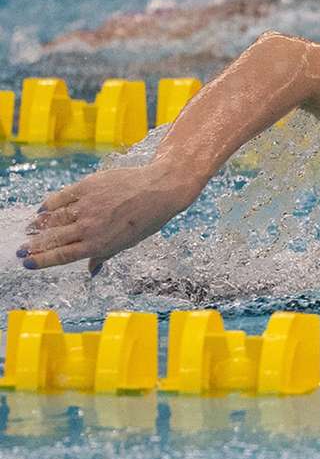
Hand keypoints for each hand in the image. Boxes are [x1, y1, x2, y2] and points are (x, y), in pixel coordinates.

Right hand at [18, 159, 201, 274]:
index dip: (42, 260)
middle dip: (35, 245)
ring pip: (54, 218)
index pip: (62, 256)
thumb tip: (92, 271)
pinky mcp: (87, 187)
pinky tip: (42, 209)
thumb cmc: (147, 219)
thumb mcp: (127, 243)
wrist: (159, 190)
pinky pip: (62, 197)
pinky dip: (50, 204)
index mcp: (98, 245)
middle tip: (22, 249)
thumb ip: (104, 255)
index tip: (28, 262)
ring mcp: (87, 206)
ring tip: (30, 229)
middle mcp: (89, 227)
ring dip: (39, 225)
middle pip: (54, 239)